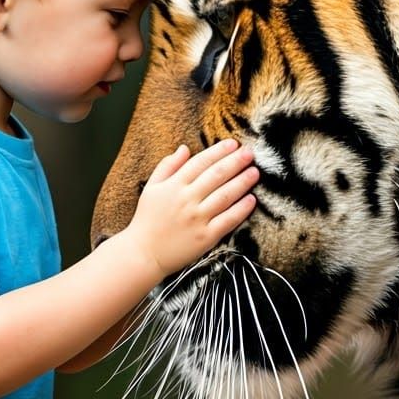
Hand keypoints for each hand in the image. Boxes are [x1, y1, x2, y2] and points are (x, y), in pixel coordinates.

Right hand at [125, 139, 257, 276]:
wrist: (143, 254)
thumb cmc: (147, 219)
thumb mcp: (151, 188)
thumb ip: (167, 166)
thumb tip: (184, 148)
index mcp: (173, 185)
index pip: (200, 162)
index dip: (218, 151)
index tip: (233, 144)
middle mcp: (186, 200)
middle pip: (216, 175)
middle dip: (235, 162)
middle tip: (250, 153)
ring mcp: (197, 219)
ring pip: (225, 195)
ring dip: (242, 182)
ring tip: (254, 172)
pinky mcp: (206, 237)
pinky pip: (228, 220)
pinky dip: (241, 209)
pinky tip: (252, 199)